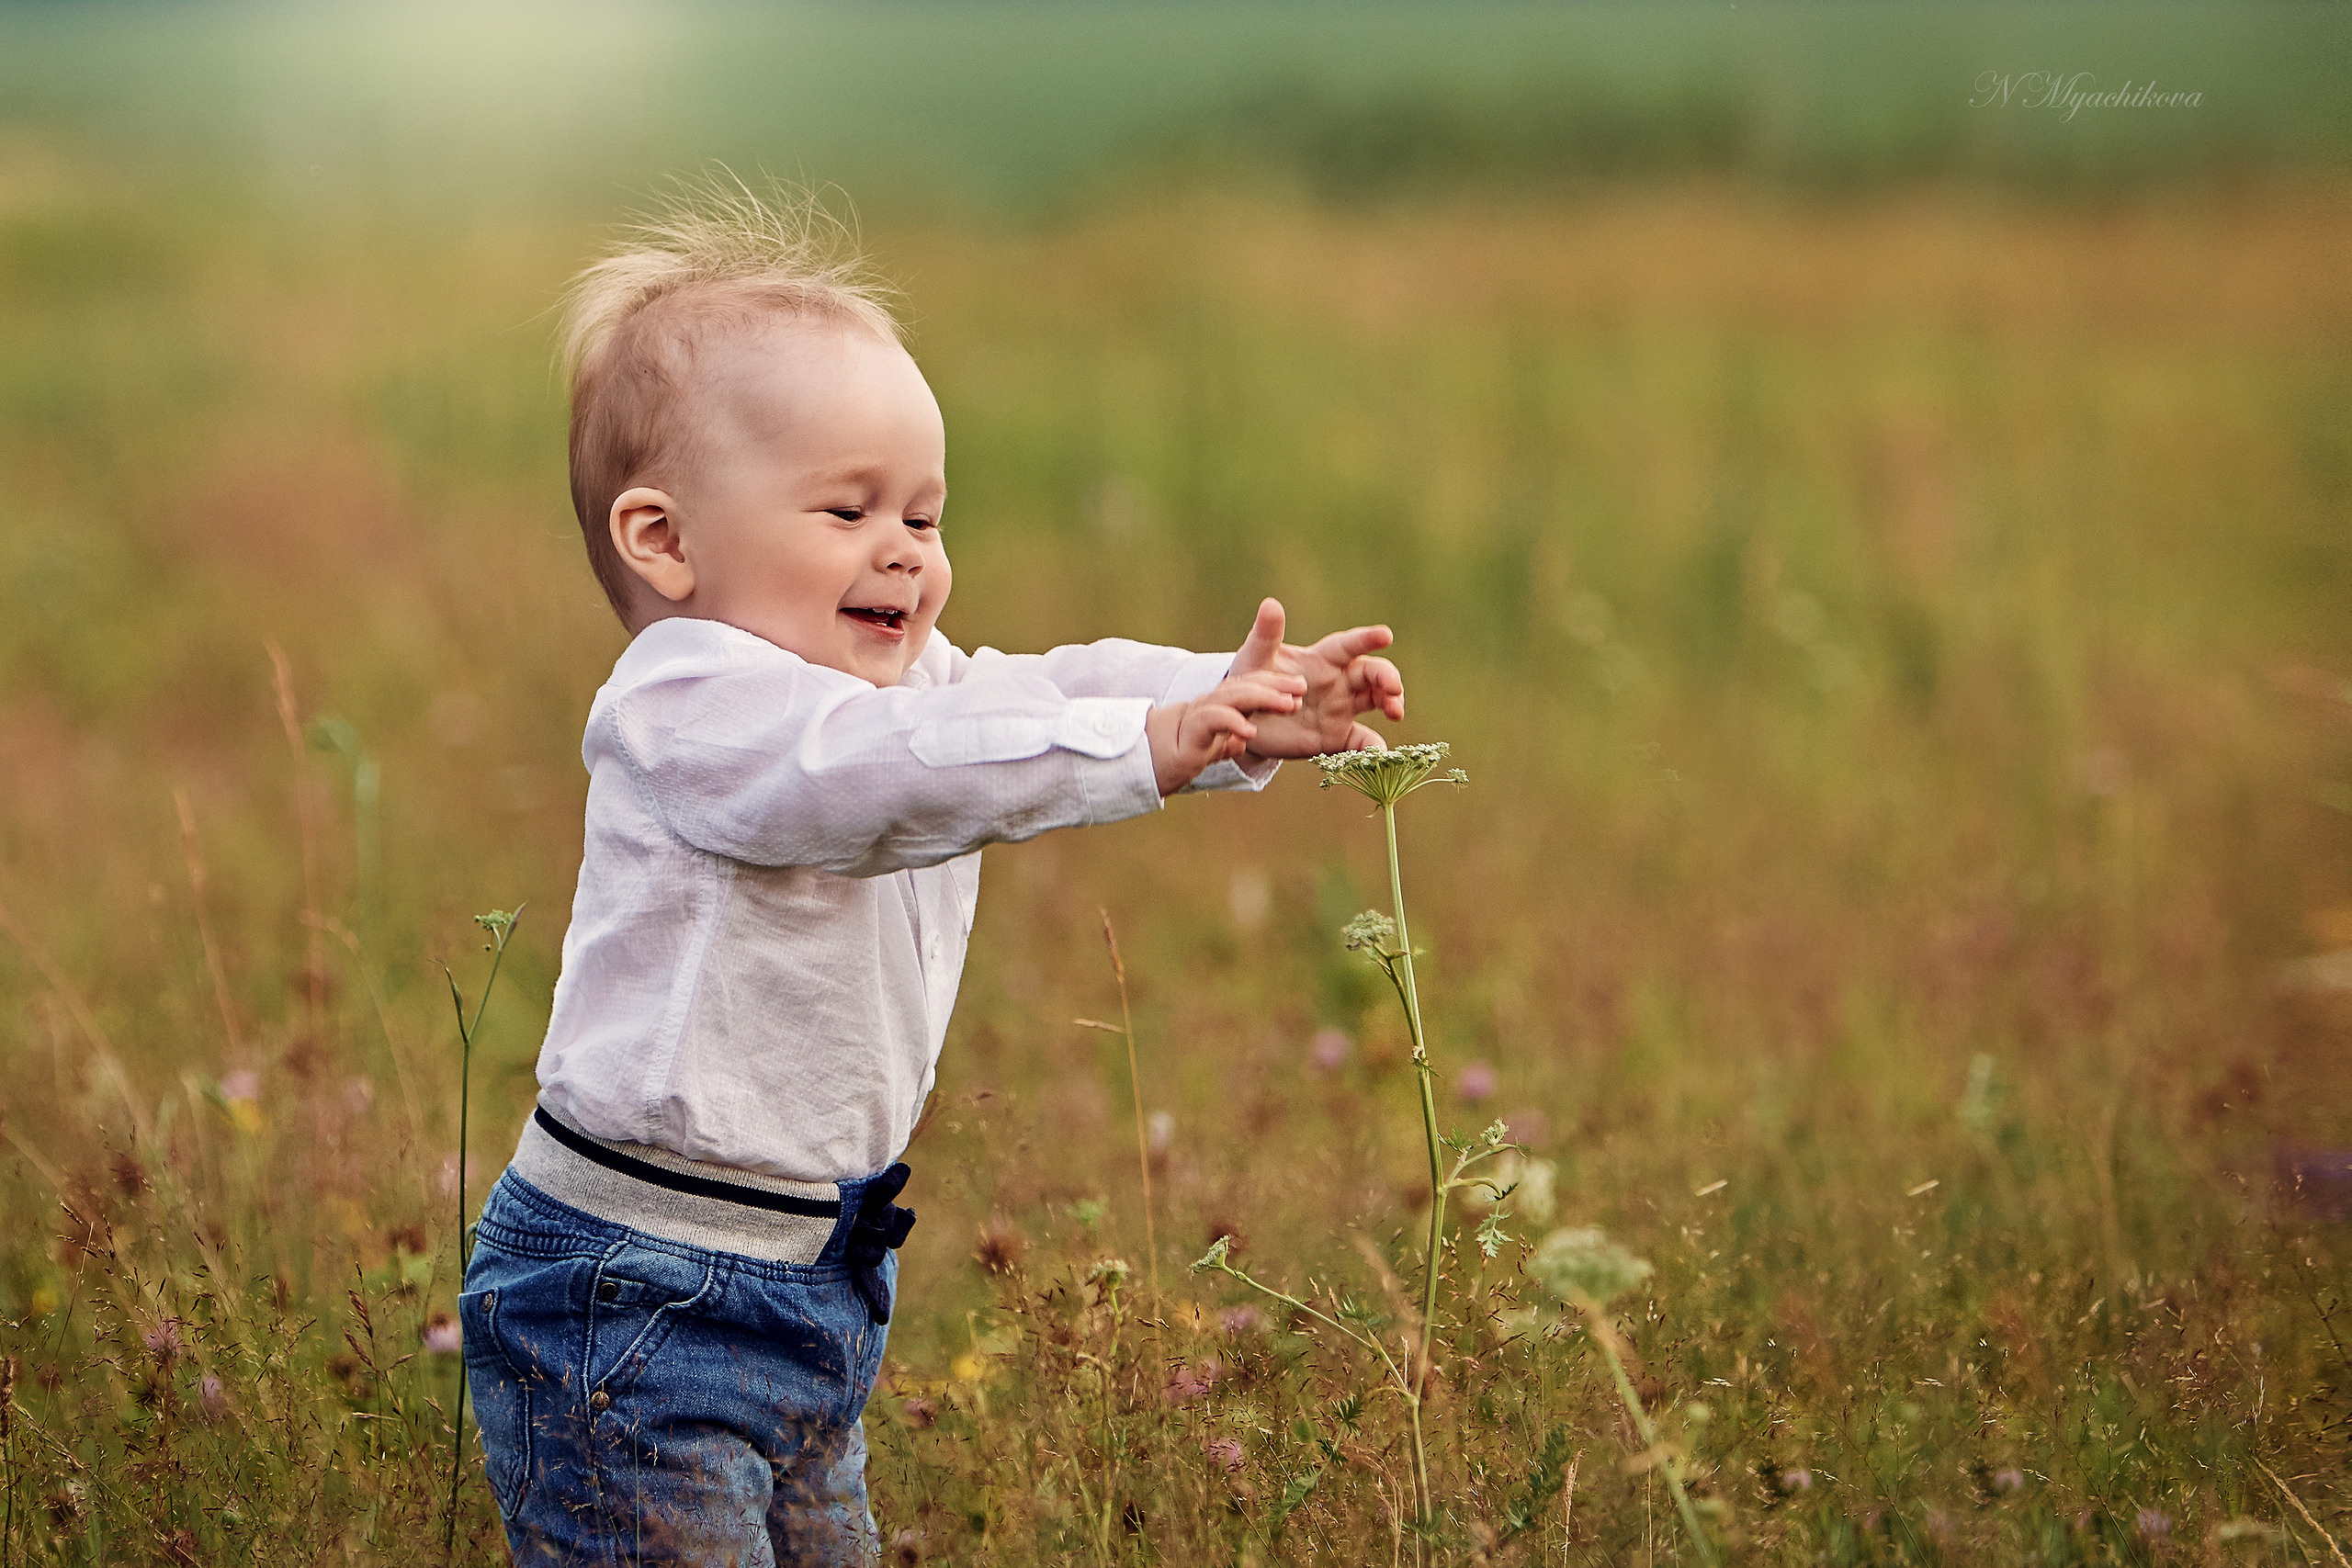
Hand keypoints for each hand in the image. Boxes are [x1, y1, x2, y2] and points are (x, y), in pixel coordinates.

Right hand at [1145, 669, 1305, 795]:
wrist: (1129, 768)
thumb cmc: (1164, 759)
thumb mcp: (1202, 752)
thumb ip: (1221, 746)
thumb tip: (1240, 743)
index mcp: (1212, 711)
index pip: (1245, 690)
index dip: (1272, 685)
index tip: (1300, 688)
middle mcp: (1204, 708)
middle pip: (1242, 687)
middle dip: (1274, 685)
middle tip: (1302, 687)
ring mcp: (1194, 719)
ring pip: (1230, 699)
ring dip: (1261, 698)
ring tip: (1288, 704)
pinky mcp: (1185, 737)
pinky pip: (1210, 722)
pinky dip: (1231, 723)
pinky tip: (1250, 731)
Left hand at [1225, 598, 1403, 758]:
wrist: (1245, 721)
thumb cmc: (1252, 680)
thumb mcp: (1255, 658)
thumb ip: (1266, 635)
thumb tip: (1270, 603)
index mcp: (1322, 659)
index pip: (1348, 646)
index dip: (1366, 639)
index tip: (1385, 635)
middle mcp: (1338, 681)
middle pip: (1371, 673)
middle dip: (1386, 677)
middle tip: (1393, 687)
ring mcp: (1341, 709)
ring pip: (1376, 701)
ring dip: (1390, 703)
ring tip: (1395, 711)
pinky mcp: (1336, 737)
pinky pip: (1359, 742)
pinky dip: (1371, 747)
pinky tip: (1377, 752)